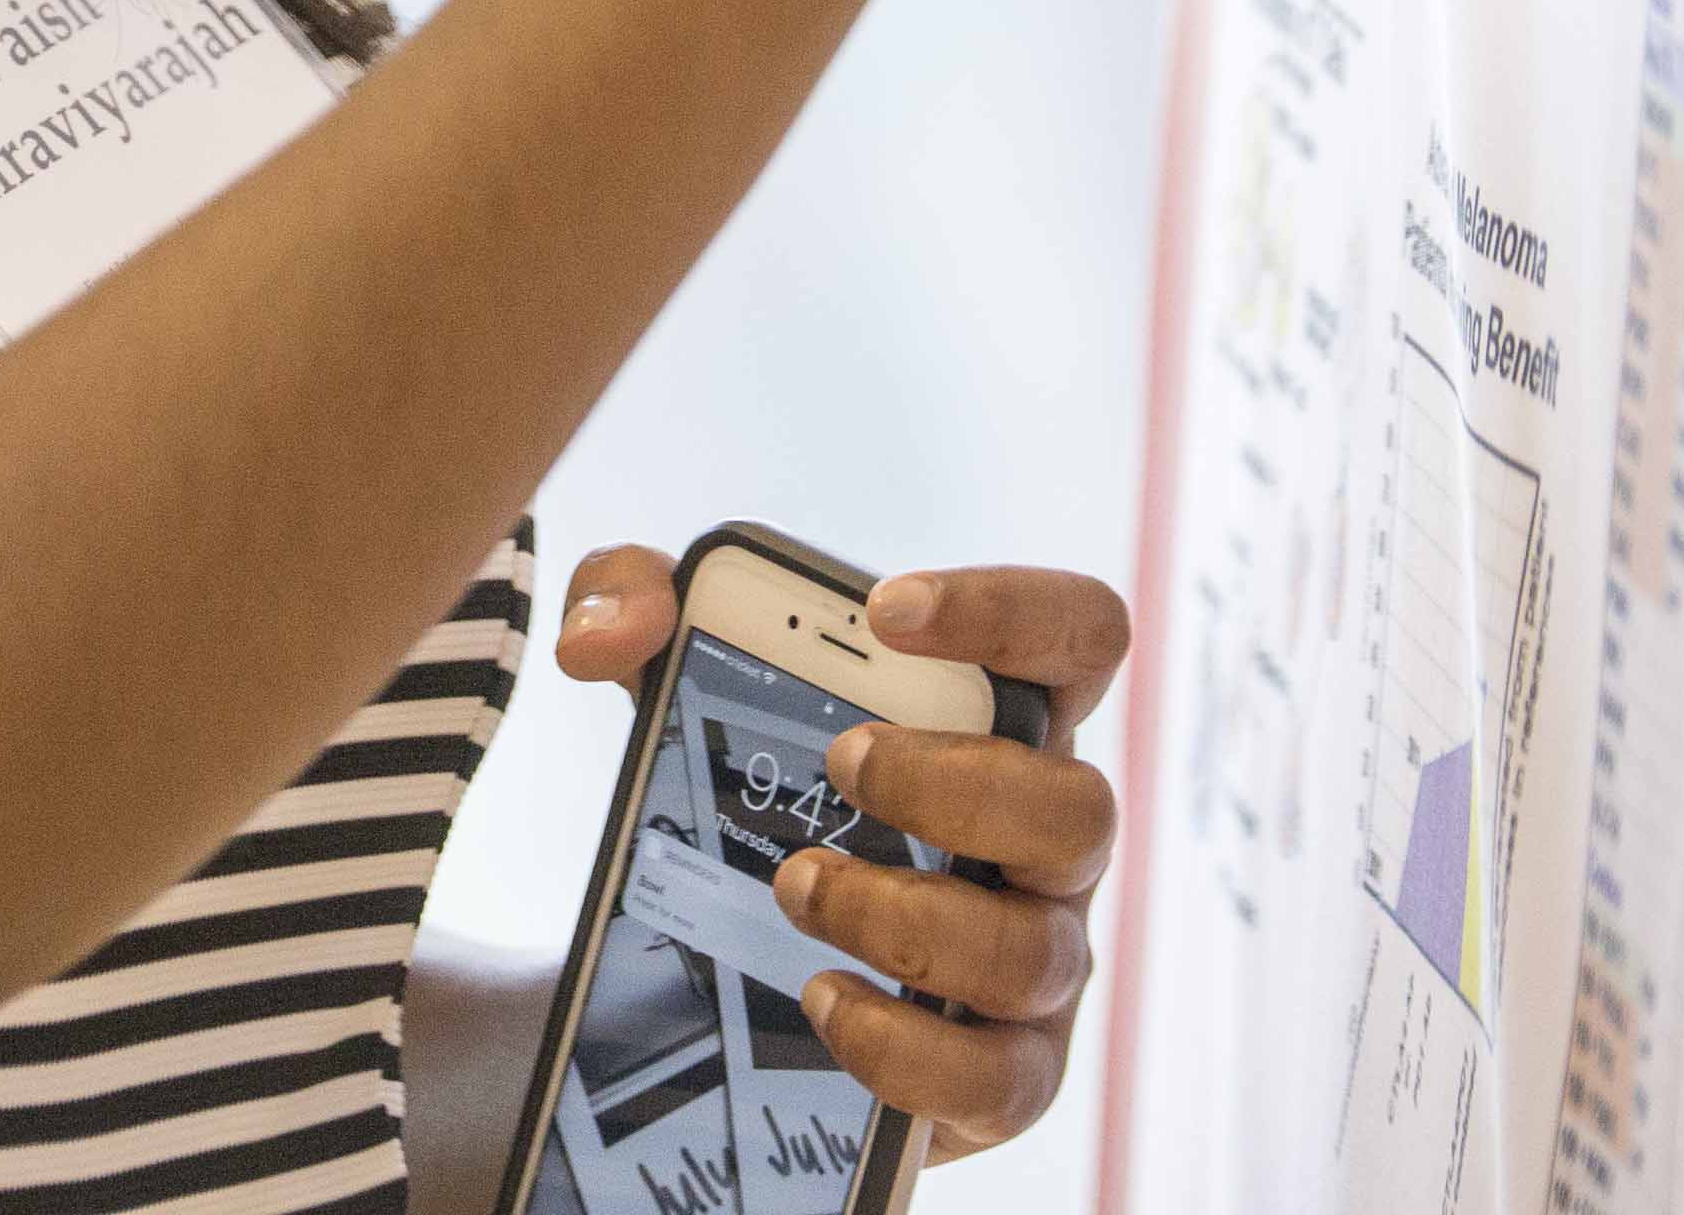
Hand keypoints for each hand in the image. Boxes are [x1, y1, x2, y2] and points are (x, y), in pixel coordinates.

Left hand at [553, 547, 1130, 1162]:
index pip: (1077, 636)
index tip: (885, 612)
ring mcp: (1041, 963)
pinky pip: (996, 1080)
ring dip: (904, 917)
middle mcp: (1046, 843)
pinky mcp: (1006, 1078)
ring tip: (794, 889)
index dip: (1010, 610)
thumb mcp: (678, 679)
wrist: (721, 981)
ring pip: (1035, 949)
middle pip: (1081, 805)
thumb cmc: (748, 798)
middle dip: (952, 783)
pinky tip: (820, 999)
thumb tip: (602, 636)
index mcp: (1004, 724)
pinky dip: (901, 1046)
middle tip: (838, 763)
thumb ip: (628, 602)